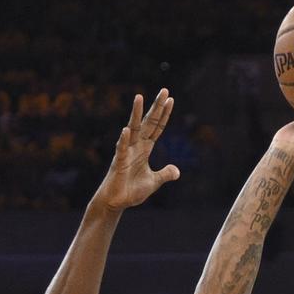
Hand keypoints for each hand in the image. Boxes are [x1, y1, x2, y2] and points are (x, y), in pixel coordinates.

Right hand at [94, 89, 180, 212]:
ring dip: (136, 114)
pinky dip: (124, 140)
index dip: (164, 114)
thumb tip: (177, 171)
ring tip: (140, 97)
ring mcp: (126, 152)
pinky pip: (121, 149)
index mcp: (145, 149)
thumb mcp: (154, 182)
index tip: (171, 99)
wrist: (116, 203)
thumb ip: (164, 174)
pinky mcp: (118, 163)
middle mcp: (136, 146)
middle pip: (148, 123)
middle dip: (156, 107)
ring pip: (133, 130)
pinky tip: (127, 130)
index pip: (157, 128)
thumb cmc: (131, 191)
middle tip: (164, 90)